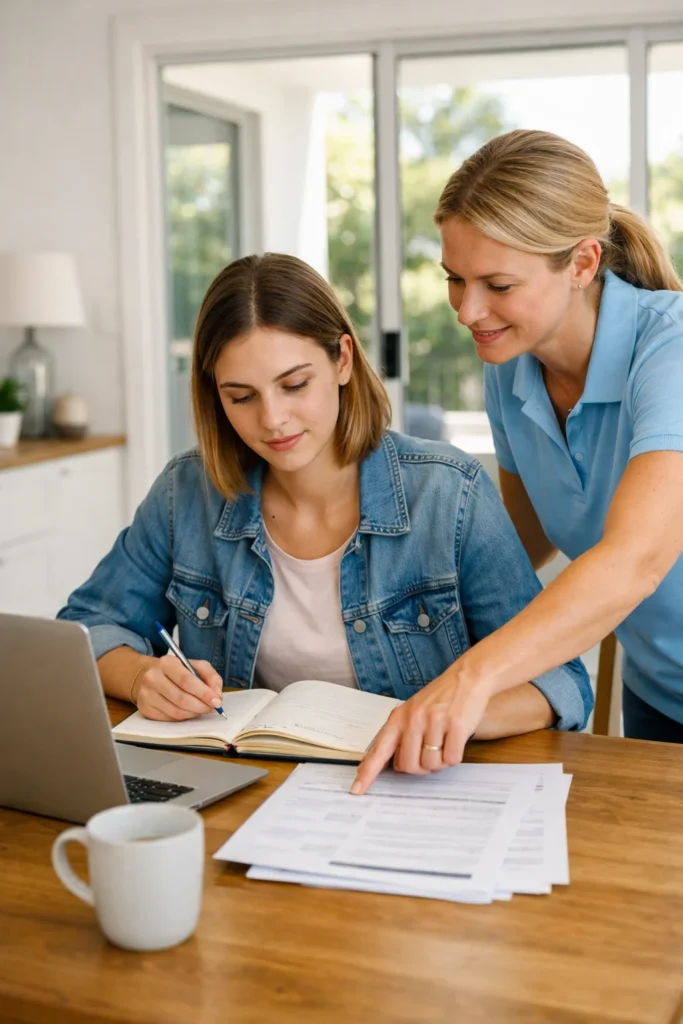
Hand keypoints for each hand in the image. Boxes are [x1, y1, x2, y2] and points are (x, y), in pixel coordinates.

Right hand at [132, 655, 223, 720]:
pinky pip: (169, 719)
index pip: (187, 681)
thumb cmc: (177, 671)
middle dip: (201, 706)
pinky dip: (183, 717)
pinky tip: (188, 711)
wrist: (149, 675)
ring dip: (194, 713)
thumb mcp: (195, 666)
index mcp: (166, 663)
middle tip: (212, 708)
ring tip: (201, 709)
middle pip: (181, 698)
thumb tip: (217, 696)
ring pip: (176, 712)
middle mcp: (153, 678)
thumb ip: (211, 676)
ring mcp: (146, 694)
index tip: (217, 701)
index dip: (204, 693)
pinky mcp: (145, 709)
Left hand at [350, 669, 490, 793]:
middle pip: (409, 766)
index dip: (367, 773)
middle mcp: (414, 720)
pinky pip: (452, 759)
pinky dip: (454, 756)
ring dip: (440, 762)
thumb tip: (395, 765)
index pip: (378, 750)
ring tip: (445, 743)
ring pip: (431, 765)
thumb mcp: (413, 710)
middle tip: (430, 755)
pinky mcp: (456, 726)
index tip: (357, 790)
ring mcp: (434, 722)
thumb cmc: (440, 697)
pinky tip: (456, 740)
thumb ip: (402, 734)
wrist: (468, 677)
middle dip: (420, 768)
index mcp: (399, 718)